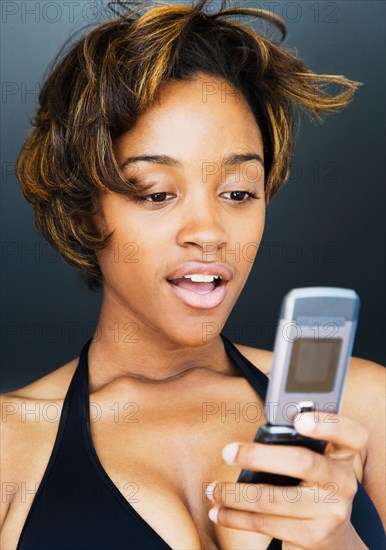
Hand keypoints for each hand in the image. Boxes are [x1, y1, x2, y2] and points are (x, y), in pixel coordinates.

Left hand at [206, 412, 368, 548]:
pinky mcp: (311, 536)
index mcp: (344, 456)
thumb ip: (298, 445)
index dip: (329, 424)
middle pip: (302, 462)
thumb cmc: (312, 487)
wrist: (333, 541)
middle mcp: (343, 483)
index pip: (351, 434)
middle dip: (259, 456)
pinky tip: (219, 511)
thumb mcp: (317, 464)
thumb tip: (254, 439)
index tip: (298, 419)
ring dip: (234, 494)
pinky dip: (235, 517)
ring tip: (213, 490)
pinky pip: (265, 523)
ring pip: (273, 498)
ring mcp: (330, 512)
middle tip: (227, 452)